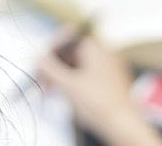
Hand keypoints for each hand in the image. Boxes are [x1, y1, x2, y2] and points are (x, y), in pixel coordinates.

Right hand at [37, 33, 161, 145]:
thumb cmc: (101, 104)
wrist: (123, 126)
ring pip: (79, 64)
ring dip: (63, 75)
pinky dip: (74, 81)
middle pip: (72, 51)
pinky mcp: (111, 82)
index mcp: (96, 47)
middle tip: (43, 79)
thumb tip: (39, 58)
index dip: (51, 49)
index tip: (41, 61)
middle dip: (55, 64)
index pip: (68, 36)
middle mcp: (105, 54)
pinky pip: (88, 75)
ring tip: (52, 89)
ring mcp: (110, 68)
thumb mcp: (67, 85)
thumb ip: (49, 69)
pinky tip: (66, 94)